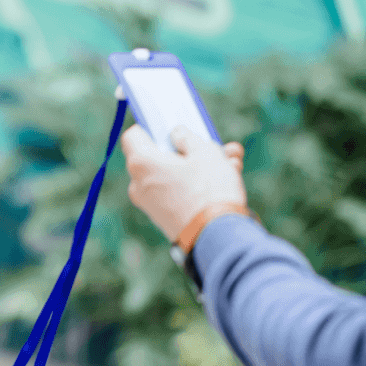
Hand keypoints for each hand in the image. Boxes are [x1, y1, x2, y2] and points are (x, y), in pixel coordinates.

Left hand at [120, 126, 246, 245]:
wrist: (217, 238)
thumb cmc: (209, 190)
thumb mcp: (204, 152)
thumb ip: (187, 137)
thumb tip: (176, 134)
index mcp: (141, 163)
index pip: (134, 135)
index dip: (152, 127)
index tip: (171, 126)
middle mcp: (139, 184)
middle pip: (159, 156)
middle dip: (187, 149)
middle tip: (213, 145)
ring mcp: (151, 205)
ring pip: (174, 175)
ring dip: (199, 166)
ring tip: (231, 161)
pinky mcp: (165, 219)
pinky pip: (178, 193)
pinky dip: (197, 185)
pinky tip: (229, 178)